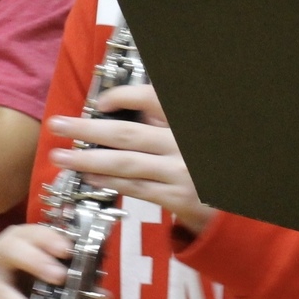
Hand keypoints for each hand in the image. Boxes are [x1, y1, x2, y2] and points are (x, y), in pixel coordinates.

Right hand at [0, 223, 73, 298]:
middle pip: (11, 251)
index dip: (51, 240)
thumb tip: (104, 296)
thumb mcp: (53, 266)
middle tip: (60, 277)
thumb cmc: (34, 268)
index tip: (69, 250)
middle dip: (35, 262)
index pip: (35, 232)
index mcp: (21, 237)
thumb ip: (78, 278)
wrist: (3, 278)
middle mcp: (0, 252)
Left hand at [47, 83, 214, 236]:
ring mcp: (180, 172)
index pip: (153, 98)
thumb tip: (115, 106)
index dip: (124, 96)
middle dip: (87, 129)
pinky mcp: (177, 198)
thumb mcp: (187, 131)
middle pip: (128, 133)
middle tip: (58, 125)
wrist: (241, 201)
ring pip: (126, 164)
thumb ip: (161, 117)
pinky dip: (109, 181)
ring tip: (62, 156)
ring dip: (89, 159)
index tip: (99, 102)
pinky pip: (135, 188)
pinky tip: (87, 176)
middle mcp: (182, 144)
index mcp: (186, 120)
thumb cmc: (203, 159)